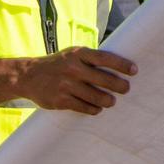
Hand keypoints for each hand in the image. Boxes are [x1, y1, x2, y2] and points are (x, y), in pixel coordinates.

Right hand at [18, 47, 136, 114]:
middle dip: (118, 85)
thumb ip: (91, 59)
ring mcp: (66, 85)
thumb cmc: (58, 64)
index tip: (134, 70)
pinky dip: (93, 109)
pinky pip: (83, 107)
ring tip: (112, 101)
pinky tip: (97, 108)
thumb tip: (118, 67)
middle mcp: (73, 68)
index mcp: (78, 54)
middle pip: (103, 79)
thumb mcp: (72, 54)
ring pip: (95, 96)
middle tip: (126, 89)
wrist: (29, 76)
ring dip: (107, 100)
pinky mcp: (60, 100)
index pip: (105, 58)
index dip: (121, 65)